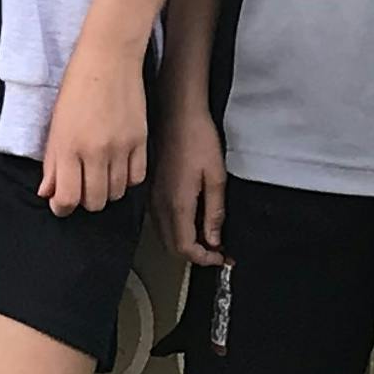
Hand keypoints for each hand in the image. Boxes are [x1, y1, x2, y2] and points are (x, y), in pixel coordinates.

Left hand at [41, 40, 147, 216]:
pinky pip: (137, 178)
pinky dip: (127, 179)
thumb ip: (52, 163)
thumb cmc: (77, 88)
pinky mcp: (141, 141)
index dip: (62, 207)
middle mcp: (96, 152)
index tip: (60, 202)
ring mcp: (121, 147)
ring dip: (106, 190)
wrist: (109, 59)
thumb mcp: (56, 125)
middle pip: (95, 202)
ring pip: (116, 193)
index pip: (67, 198)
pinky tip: (118, 167)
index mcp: (69, 147)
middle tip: (80, 186)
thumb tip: (48, 194)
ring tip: (99, 174)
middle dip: (85, 200)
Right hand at [151, 99, 228, 265]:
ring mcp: (154, 198)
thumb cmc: (198, 139)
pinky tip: (194, 219)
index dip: (204, 259)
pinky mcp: (153, 190)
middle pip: (173, 247)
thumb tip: (213, 239)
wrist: (177, 114)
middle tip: (218, 251)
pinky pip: (161, 221)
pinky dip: (177, 229)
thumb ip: (214, 212)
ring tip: (209, 236)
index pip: (185, 248)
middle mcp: (160, 206)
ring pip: (166, 236)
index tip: (221, 257)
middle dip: (196, 255)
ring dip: (186, 243)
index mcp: (177, 205)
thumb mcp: (216, 177)